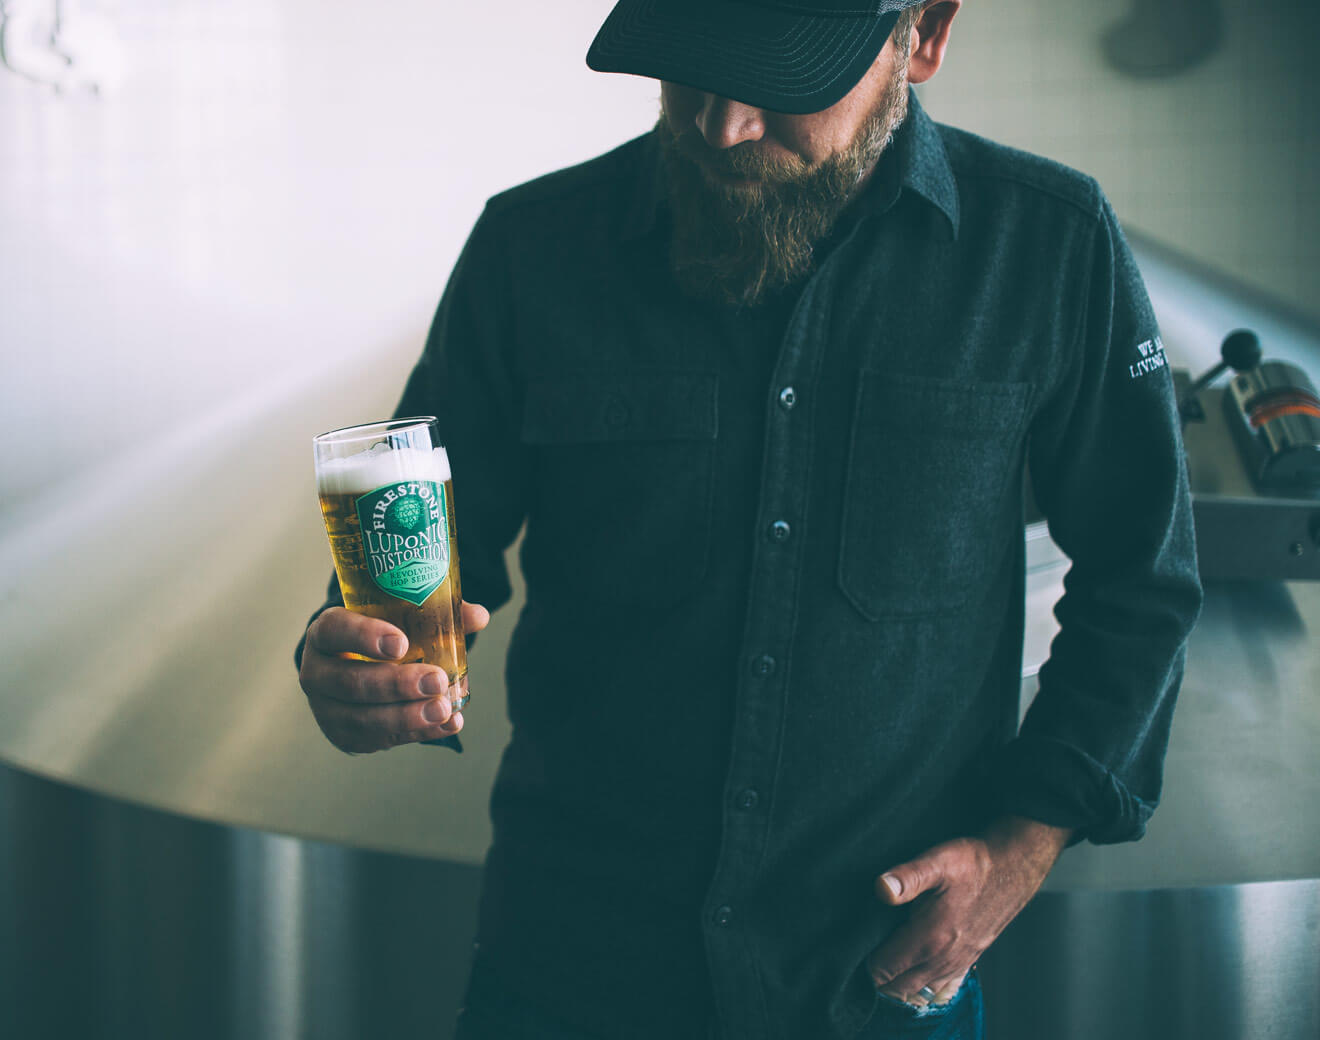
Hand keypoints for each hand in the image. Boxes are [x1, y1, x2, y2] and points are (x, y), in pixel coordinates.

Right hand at [298, 602, 489, 752]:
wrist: (354, 666)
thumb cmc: (379, 634)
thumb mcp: (397, 617)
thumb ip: (435, 612)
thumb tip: (478, 615)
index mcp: (326, 632)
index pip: (335, 631)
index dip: (365, 637)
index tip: (403, 643)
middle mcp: (317, 671)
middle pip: (351, 682)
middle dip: (397, 685)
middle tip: (436, 680)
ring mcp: (326, 709)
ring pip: (362, 719)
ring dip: (407, 716)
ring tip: (444, 709)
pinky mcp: (344, 736)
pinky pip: (379, 740)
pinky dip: (417, 733)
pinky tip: (447, 725)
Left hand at [867, 816, 1071, 1005]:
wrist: (1013, 869)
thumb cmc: (974, 863)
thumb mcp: (938, 861)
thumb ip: (908, 877)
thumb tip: (880, 888)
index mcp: (929, 939)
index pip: (883, 970)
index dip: (862, 962)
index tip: (850, 944)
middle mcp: (942, 960)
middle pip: (896, 986)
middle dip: (876, 975)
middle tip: (860, 949)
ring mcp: (956, 964)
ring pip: (915, 988)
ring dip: (896, 979)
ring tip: (880, 954)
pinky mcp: (967, 961)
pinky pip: (936, 984)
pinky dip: (918, 980)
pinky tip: (910, 961)